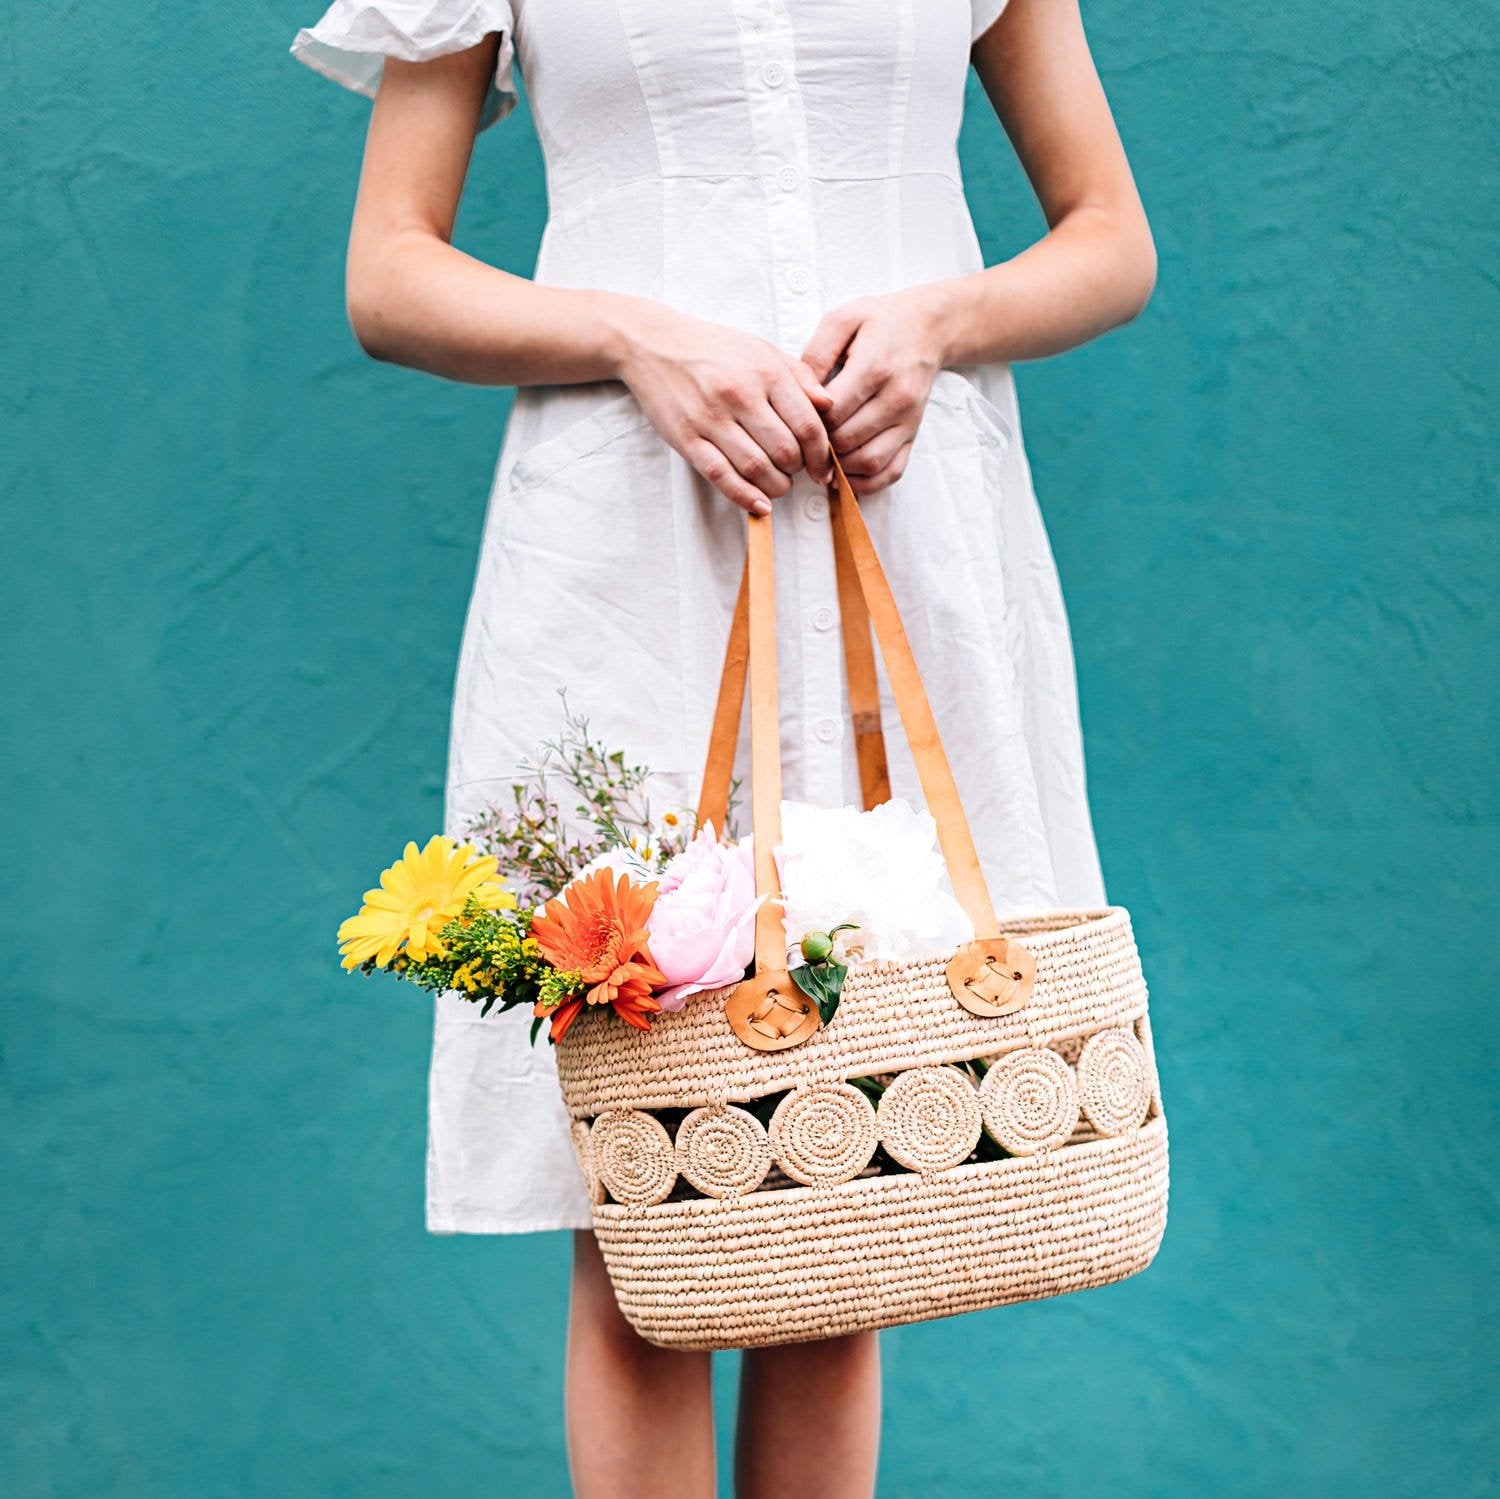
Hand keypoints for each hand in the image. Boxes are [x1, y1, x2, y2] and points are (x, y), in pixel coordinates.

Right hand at [607, 298, 835, 515]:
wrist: (653, 343)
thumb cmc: (713, 348)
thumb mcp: (762, 349)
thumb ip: (799, 376)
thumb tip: (829, 406)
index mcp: (764, 371)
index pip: (807, 425)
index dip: (821, 455)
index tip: (822, 468)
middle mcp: (739, 394)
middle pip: (785, 451)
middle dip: (798, 471)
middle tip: (795, 472)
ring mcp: (709, 418)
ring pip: (755, 468)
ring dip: (775, 487)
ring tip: (777, 484)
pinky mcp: (685, 438)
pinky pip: (720, 476)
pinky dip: (744, 497)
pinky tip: (759, 504)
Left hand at [799, 285, 950, 496]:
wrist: (929, 327)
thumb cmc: (881, 321)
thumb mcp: (842, 320)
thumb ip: (816, 353)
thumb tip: (800, 393)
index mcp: (875, 367)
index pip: (833, 413)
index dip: (808, 421)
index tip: (797, 416)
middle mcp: (896, 397)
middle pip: (846, 440)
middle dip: (819, 444)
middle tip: (804, 438)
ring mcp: (908, 420)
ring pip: (867, 462)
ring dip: (839, 466)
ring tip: (821, 455)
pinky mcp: (914, 434)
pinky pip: (891, 472)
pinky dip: (865, 481)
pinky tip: (845, 472)